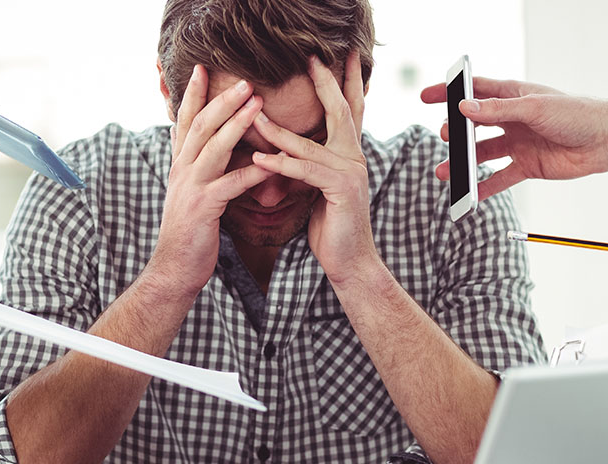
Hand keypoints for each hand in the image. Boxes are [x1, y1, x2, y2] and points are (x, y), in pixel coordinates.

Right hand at [150, 65, 273, 292]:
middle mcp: (182, 171)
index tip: (202, 69)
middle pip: (201, 126)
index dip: (193, 95)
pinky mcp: (204, 208)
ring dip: (236, 123)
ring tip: (258, 104)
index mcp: (180, 165)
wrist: (174, 268)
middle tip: (245, 80)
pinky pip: (231, 184)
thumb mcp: (189, 192)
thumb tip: (200, 146)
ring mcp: (191, 188)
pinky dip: (253, 171)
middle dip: (221, 100)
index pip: (185, 121)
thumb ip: (195, 167)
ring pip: (214, 148)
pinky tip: (272, 162)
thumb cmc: (189, 231)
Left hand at [251, 53, 377, 285]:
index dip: (341, 82)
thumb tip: (286, 147)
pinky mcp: (340, 190)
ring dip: (278, 130)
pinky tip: (259, 158)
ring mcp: (351, 172)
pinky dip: (280, 164)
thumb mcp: (318, 188)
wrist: (349, 261)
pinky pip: (305, 171)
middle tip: (312, 57)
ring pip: (310, 143)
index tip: (332, 56)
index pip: (347, 110)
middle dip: (326, 82)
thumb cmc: (331, 226)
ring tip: (253, 114)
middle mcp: (354, 157)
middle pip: (341, 111)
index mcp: (349, 154)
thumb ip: (308, 164)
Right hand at [419, 77, 607, 198]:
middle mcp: (512, 119)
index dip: (449, 93)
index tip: (426, 97)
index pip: (474, 92)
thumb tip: (464, 109)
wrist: (606, 141)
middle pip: (474, 126)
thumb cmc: (577, 114)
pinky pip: (500, 178)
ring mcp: (518, 144)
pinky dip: (483, 188)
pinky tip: (468, 195)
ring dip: (463, 163)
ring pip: (482, 154)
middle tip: (445, 137)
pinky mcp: (527, 166)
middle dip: (455, 132)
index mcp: (513, 96)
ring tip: (445, 172)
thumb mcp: (534, 108)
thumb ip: (498, 110)